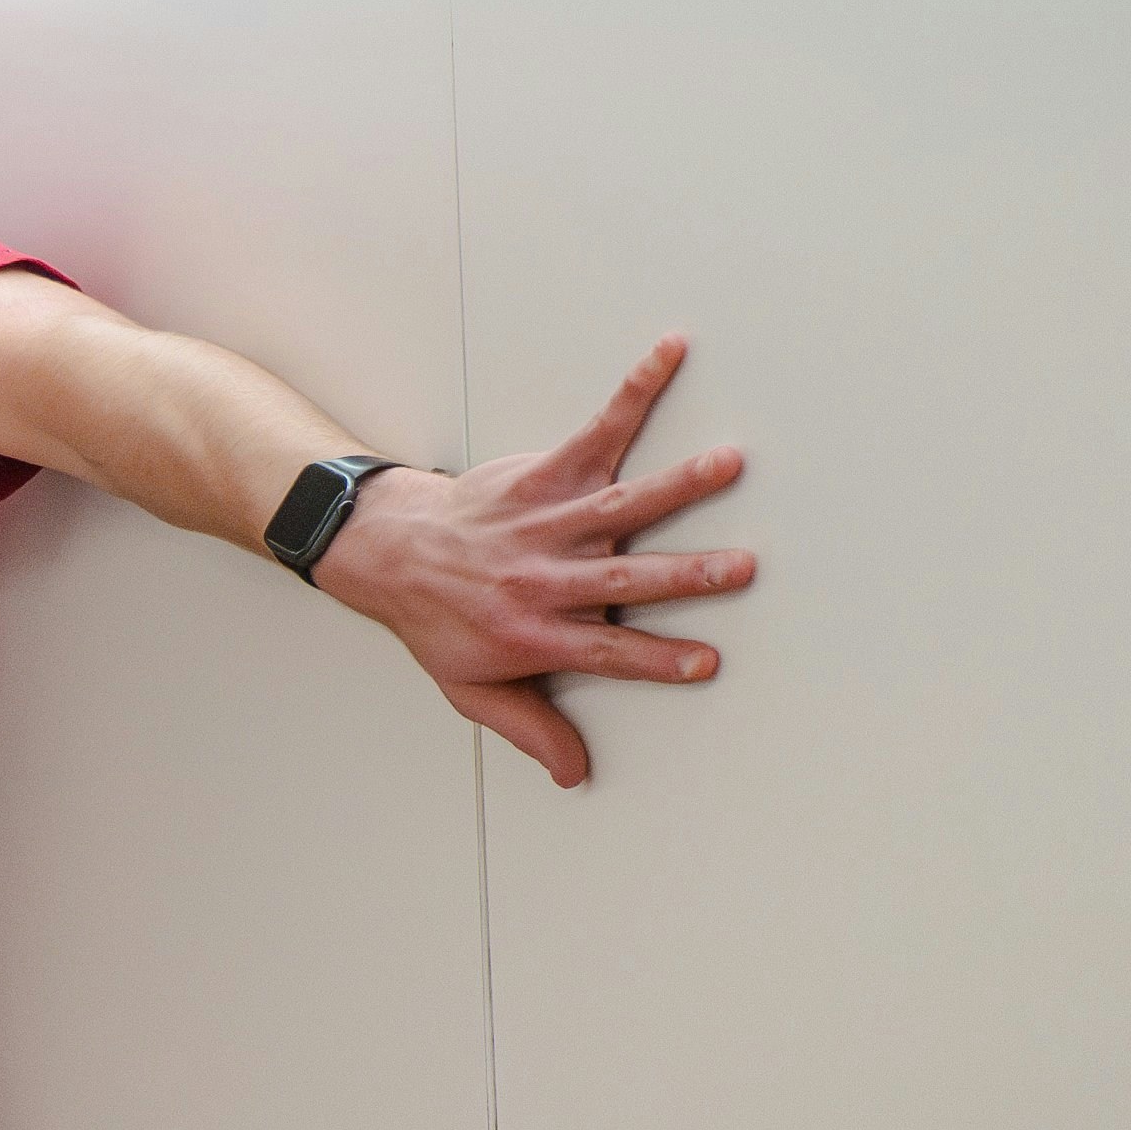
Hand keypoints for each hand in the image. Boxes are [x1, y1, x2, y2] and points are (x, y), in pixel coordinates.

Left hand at [318, 338, 754, 788]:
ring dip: (676, 484)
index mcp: (537, 632)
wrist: (389, 552)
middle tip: (740, 568)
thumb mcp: (471, 686)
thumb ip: (528, 728)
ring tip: (728, 464)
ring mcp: (549, 521)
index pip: (607, 654)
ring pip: (619, 505)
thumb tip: (573, 776)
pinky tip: (668, 354)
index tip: (706, 662)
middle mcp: (547, 576)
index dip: (656, 660)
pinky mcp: (545, 473)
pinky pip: (598, 429)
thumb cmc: (437, 620)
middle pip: (624, 579)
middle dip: (684, 575)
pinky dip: (635, 390)